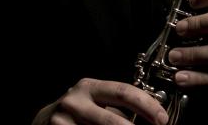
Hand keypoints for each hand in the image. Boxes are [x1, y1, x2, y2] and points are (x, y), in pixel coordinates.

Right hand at [31, 78, 168, 124]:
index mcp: (90, 87)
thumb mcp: (95, 101)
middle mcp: (76, 101)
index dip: (146, 105)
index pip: (123, 91)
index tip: (162, 118)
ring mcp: (64, 120)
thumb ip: (117, 105)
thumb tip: (153, 115)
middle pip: (113, 119)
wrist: (45, 122)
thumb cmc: (78, 112)